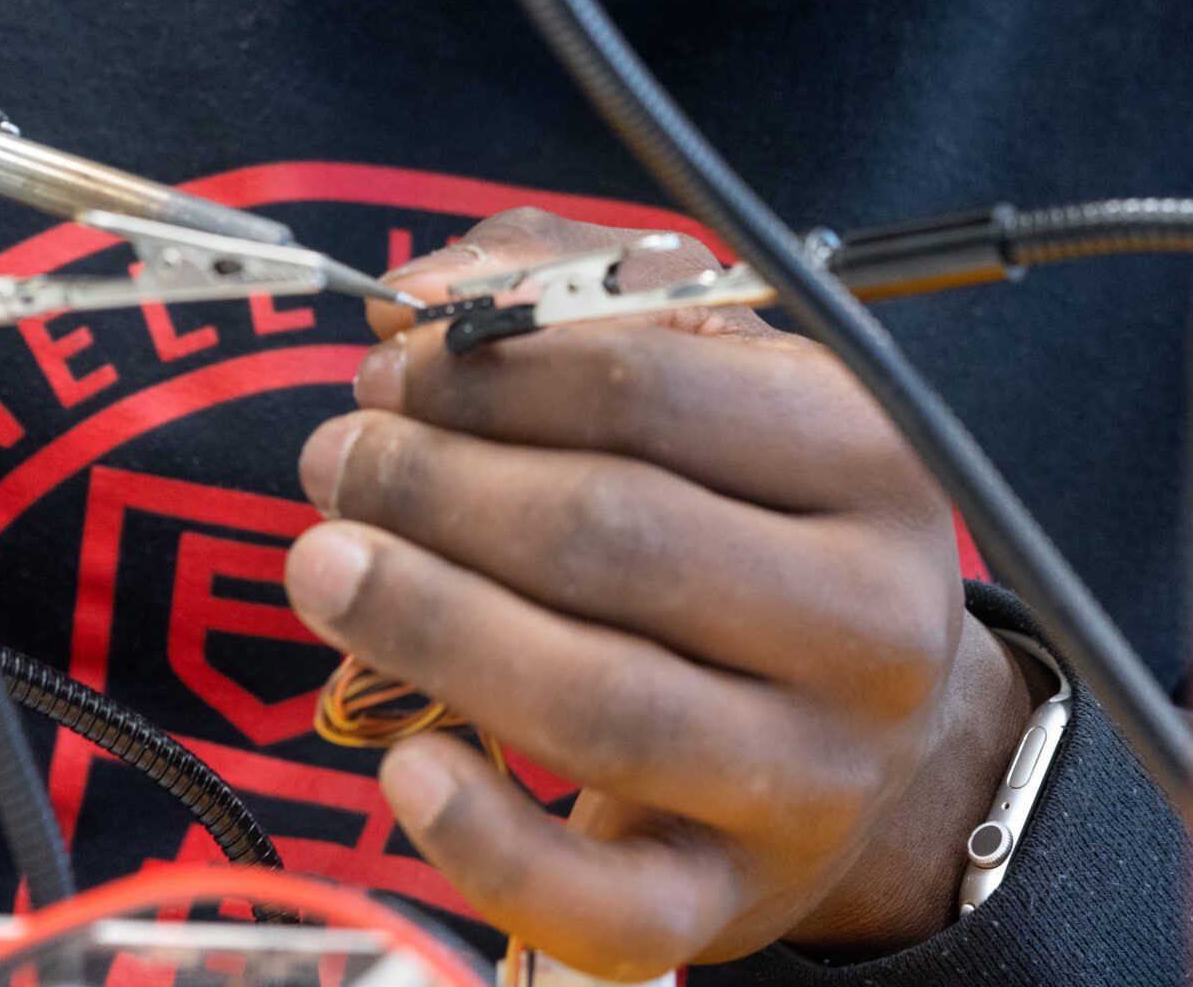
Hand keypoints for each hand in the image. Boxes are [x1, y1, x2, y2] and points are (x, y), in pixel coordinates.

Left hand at [287, 208, 1030, 977]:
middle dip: (441, 488)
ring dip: (431, 623)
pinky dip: (488, 841)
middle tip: (337, 459)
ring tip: (322, 565)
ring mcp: (815, 775)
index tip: (391, 371)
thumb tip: (417, 300)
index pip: (650, 388)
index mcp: (871, 454)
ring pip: (600, 704)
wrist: (869, 722)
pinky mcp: (737, 898)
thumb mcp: (712, 366)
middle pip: (616, 537)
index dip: (493, 374)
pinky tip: (403, 766)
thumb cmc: (756, 507)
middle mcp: (869, 619)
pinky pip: (606, 902)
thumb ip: (566, 290)